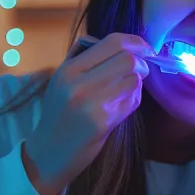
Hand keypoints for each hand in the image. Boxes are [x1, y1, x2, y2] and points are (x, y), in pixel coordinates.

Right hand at [22, 33, 152, 194]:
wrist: (48, 152)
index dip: (136, 42)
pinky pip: (132, 101)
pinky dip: (133, 98)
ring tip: (125, 90)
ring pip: (134, 80)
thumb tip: (121, 42)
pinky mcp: (105, 122)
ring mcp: (93, 104)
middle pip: (128, 60)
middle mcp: (79, 84)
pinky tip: (121, 104)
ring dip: (136, 83)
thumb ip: (84, 56)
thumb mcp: (61, 79)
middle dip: (142, 63)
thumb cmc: (58, 113)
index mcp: (69, 69)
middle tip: (142, 70)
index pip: (113, 42)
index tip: (146, 48)